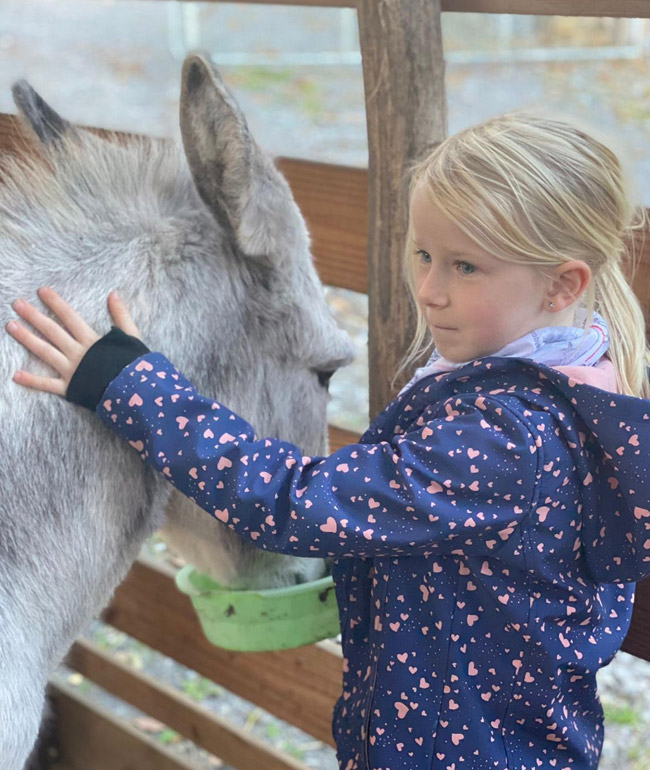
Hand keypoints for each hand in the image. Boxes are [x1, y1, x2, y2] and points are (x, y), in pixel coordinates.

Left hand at [6, 287, 140, 396]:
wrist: (134, 392)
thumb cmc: (134, 365)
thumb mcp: (132, 337)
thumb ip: (121, 316)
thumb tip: (114, 294)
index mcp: (91, 340)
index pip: (69, 316)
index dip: (55, 302)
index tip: (41, 291)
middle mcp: (77, 352)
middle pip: (52, 331)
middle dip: (34, 316)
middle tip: (17, 304)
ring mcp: (71, 370)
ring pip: (45, 352)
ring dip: (27, 339)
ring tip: (11, 326)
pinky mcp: (69, 387)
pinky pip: (47, 384)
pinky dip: (32, 381)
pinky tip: (15, 375)